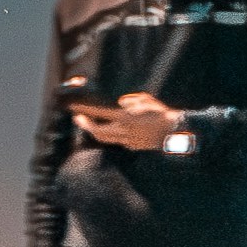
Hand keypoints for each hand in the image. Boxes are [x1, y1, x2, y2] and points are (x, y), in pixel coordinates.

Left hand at [69, 90, 187, 150]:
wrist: (173, 132)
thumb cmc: (160, 113)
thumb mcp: (144, 99)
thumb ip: (130, 100)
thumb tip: (121, 103)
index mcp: (125, 117)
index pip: (99, 113)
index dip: (84, 110)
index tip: (74, 107)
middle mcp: (124, 131)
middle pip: (97, 131)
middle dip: (85, 125)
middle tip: (78, 118)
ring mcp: (127, 141)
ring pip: (105, 138)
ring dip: (96, 131)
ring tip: (91, 124)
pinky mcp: (133, 146)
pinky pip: (118, 140)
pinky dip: (112, 135)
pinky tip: (113, 129)